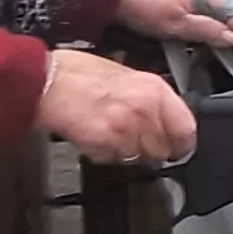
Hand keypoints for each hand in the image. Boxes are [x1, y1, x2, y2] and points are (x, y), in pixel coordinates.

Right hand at [37, 48, 195, 165]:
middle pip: (163, 149)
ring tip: (112, 134)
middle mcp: (144, 110)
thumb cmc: (79, 73)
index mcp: (154, 89)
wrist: (46, 82)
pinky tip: (97, 137)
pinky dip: (107, 154)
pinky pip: (114, 160)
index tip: (177, 146)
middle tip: (136, 140)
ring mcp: (124, 129)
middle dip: (151, 149)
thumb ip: (150, 97)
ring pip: (139, 158)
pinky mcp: (103, 144)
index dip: (181, 142)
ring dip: (128, 152)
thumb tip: (165, 117)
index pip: (186, 129)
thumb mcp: (128, 75)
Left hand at [115, 0, 232, 65]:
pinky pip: (213, 22)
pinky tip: (213, 47)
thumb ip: (207, 30)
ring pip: (227, 21)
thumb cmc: (145, 6)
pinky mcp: (191, 9)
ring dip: (232, 39)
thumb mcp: (177, 23)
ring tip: (231, 59)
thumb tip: (232, 39)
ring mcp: (201, 2)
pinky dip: (218, 36)